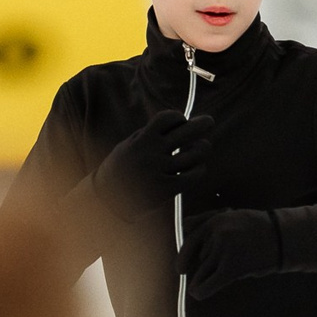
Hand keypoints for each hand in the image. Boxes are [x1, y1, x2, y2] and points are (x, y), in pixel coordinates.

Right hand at [94, 111, 212, 220]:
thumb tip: (177, 124)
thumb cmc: (121, 168)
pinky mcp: (166, 189)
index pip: (167, 118)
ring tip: (202, 147)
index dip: (178, 117)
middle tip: (209, 121)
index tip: (180, 121)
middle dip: (202, 124)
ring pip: (194, 154)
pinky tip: (197, 167)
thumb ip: (149, 135)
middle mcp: (152, 153)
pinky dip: (199, 169)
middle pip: (186, 132)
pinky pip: (193, 176)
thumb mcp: (129, 145)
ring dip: (202, 148)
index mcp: (141, 140)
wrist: (107, 199)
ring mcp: (160, 171)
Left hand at [179, 210, 279, 299]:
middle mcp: (216, 232)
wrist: (282, 237)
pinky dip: (200, 291)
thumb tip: (183, 227)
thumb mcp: (231, 216)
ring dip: (210, 276)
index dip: (184, 256)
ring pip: (203, 271)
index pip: (189, 240)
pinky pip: (208, 284)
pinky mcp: (231, 267)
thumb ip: (205, 219)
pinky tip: (197, 294)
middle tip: (233, 258)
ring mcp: (223, 249)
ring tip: (236, 267)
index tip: (181, 270)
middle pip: (199, 257)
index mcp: (214, 220)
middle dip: (209, 264)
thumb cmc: (256, 228)